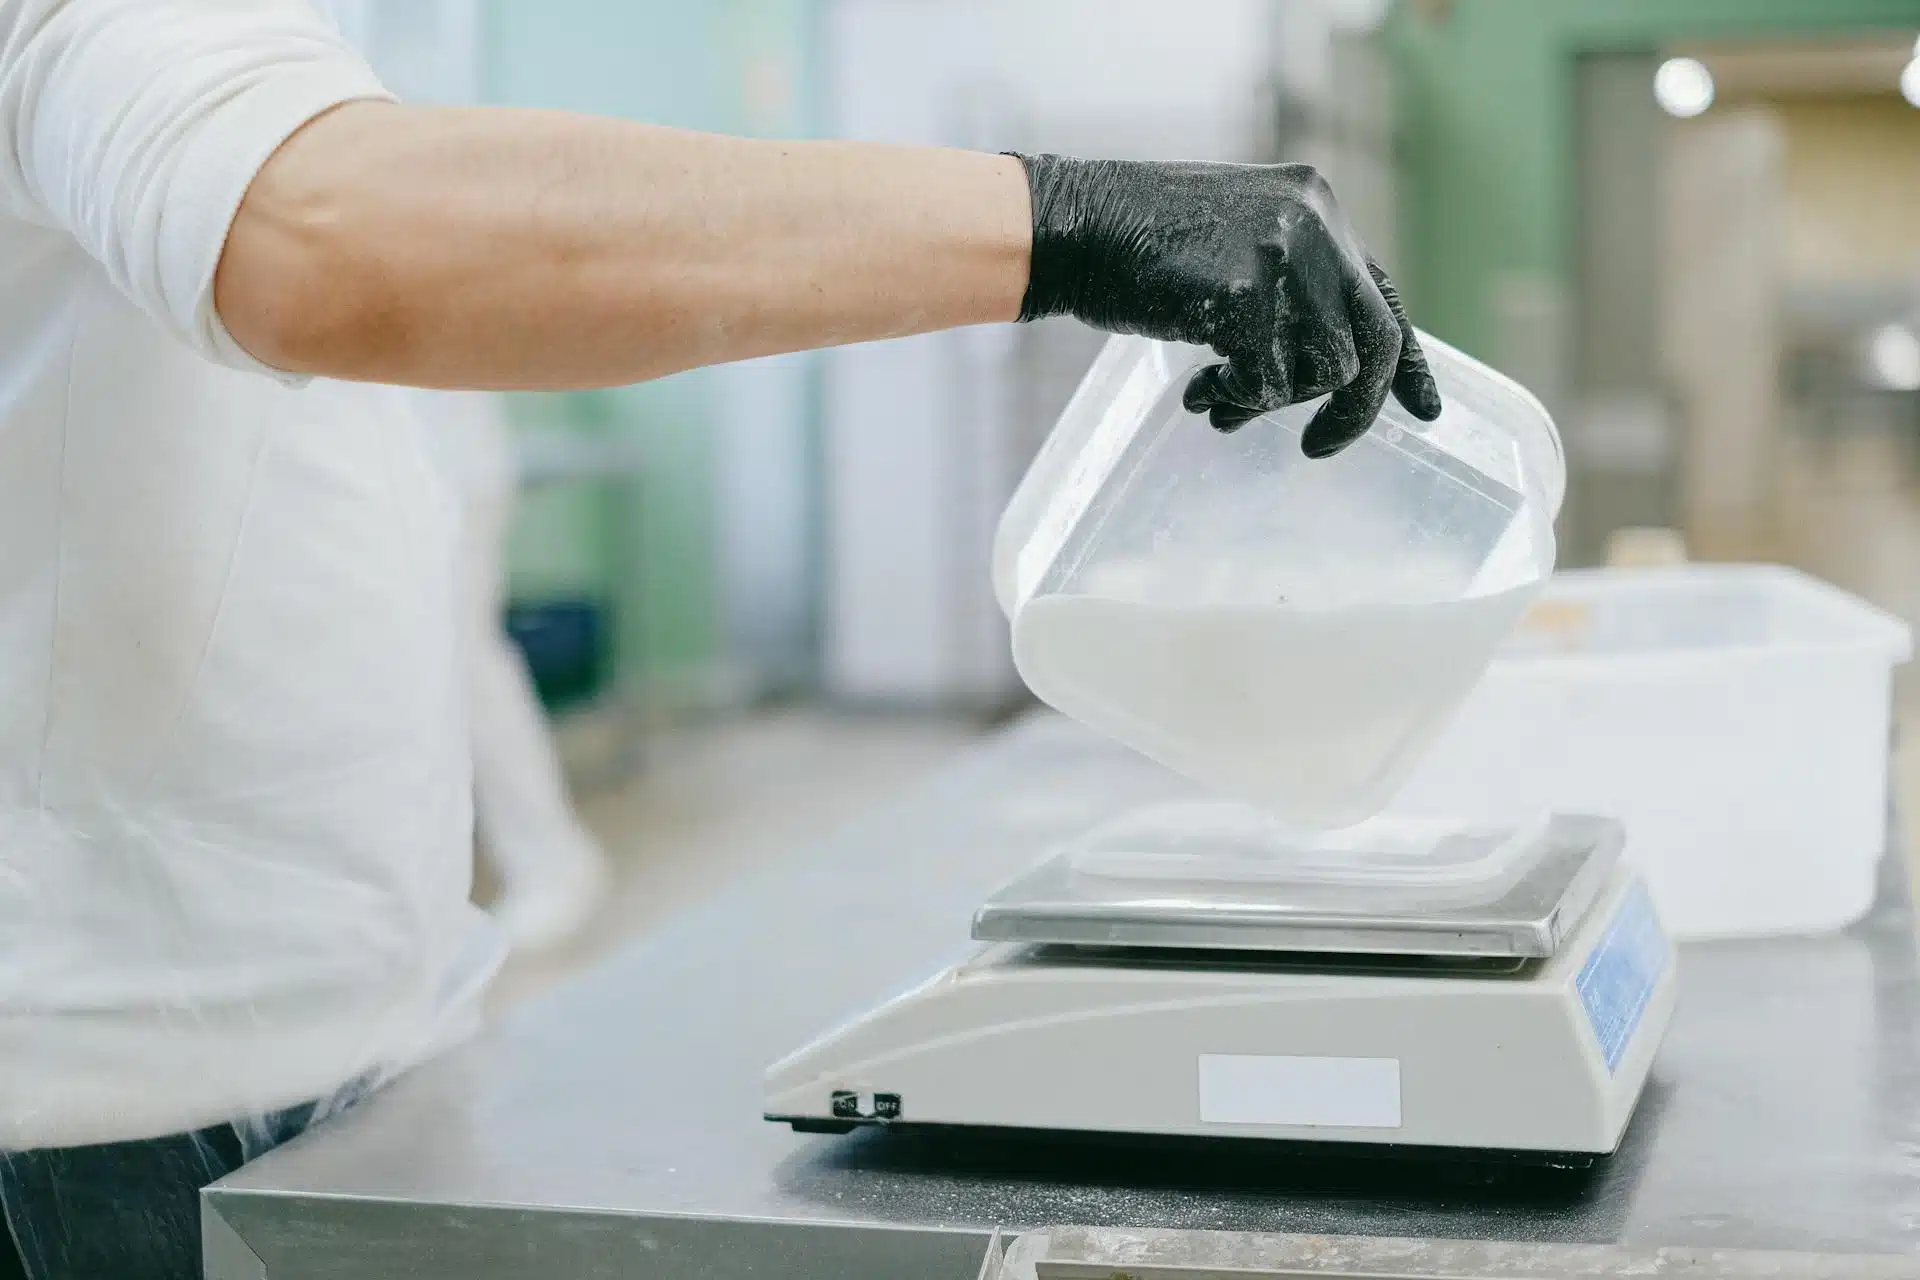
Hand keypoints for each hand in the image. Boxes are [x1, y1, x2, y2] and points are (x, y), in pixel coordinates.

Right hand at [1014, 156, 1440, 456]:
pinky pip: (1269, 383)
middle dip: (1351, 407)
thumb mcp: (1236, 245)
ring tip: (1221, 399)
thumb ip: (1289, 287)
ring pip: (1326, 369)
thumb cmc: (1138, 246)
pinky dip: (1236, 400)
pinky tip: (1197, 393)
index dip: (1409, 361)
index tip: (1428, 412)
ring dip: (1272, 402)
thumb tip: (1328, 366)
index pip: (1383, 294)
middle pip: (1373, 339)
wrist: (1072, 224)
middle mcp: (1314, 223)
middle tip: (1315, 447)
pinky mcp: (1243, 295)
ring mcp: (1281, 256)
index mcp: (1316, 205)